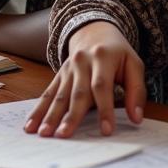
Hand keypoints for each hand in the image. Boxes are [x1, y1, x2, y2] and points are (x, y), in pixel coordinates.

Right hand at [23, 21, 144, 137]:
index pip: (102, 86)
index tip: (106, 131)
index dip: (104, 109)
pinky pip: (48, 94)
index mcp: (103, 58)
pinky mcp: (59, 75)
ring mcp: (68, 69)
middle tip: (64, 135)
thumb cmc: (118, 54)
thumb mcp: (134, 65)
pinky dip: (39, 110)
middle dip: (71, 116)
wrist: (94, 31)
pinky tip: (30, 124)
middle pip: (77, 93)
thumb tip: (136, 118)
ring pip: (59, 95)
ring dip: (50, 116)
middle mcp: (82, 62)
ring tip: (44, 133)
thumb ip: (137, 91)